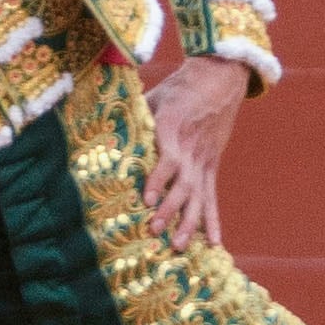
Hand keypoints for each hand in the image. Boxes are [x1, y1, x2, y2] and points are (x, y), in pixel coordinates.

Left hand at [144, 53, 253, 248]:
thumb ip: (135, 116)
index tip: (147, 199)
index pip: (168, 161)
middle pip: (184, 185)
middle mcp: (191, 151)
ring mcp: (204, 161)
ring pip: (199, 197)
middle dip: (170, 209)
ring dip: (190, 223)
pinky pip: (213, 197)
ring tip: (179, 245)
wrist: (220, 78)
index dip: (158, 181)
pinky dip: (213, 220)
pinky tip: (214, 242)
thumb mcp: (154, 97)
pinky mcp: (212, 167)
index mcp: (174, 131)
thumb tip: (103, 129)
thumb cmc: (180, 88)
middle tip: (155, 229)